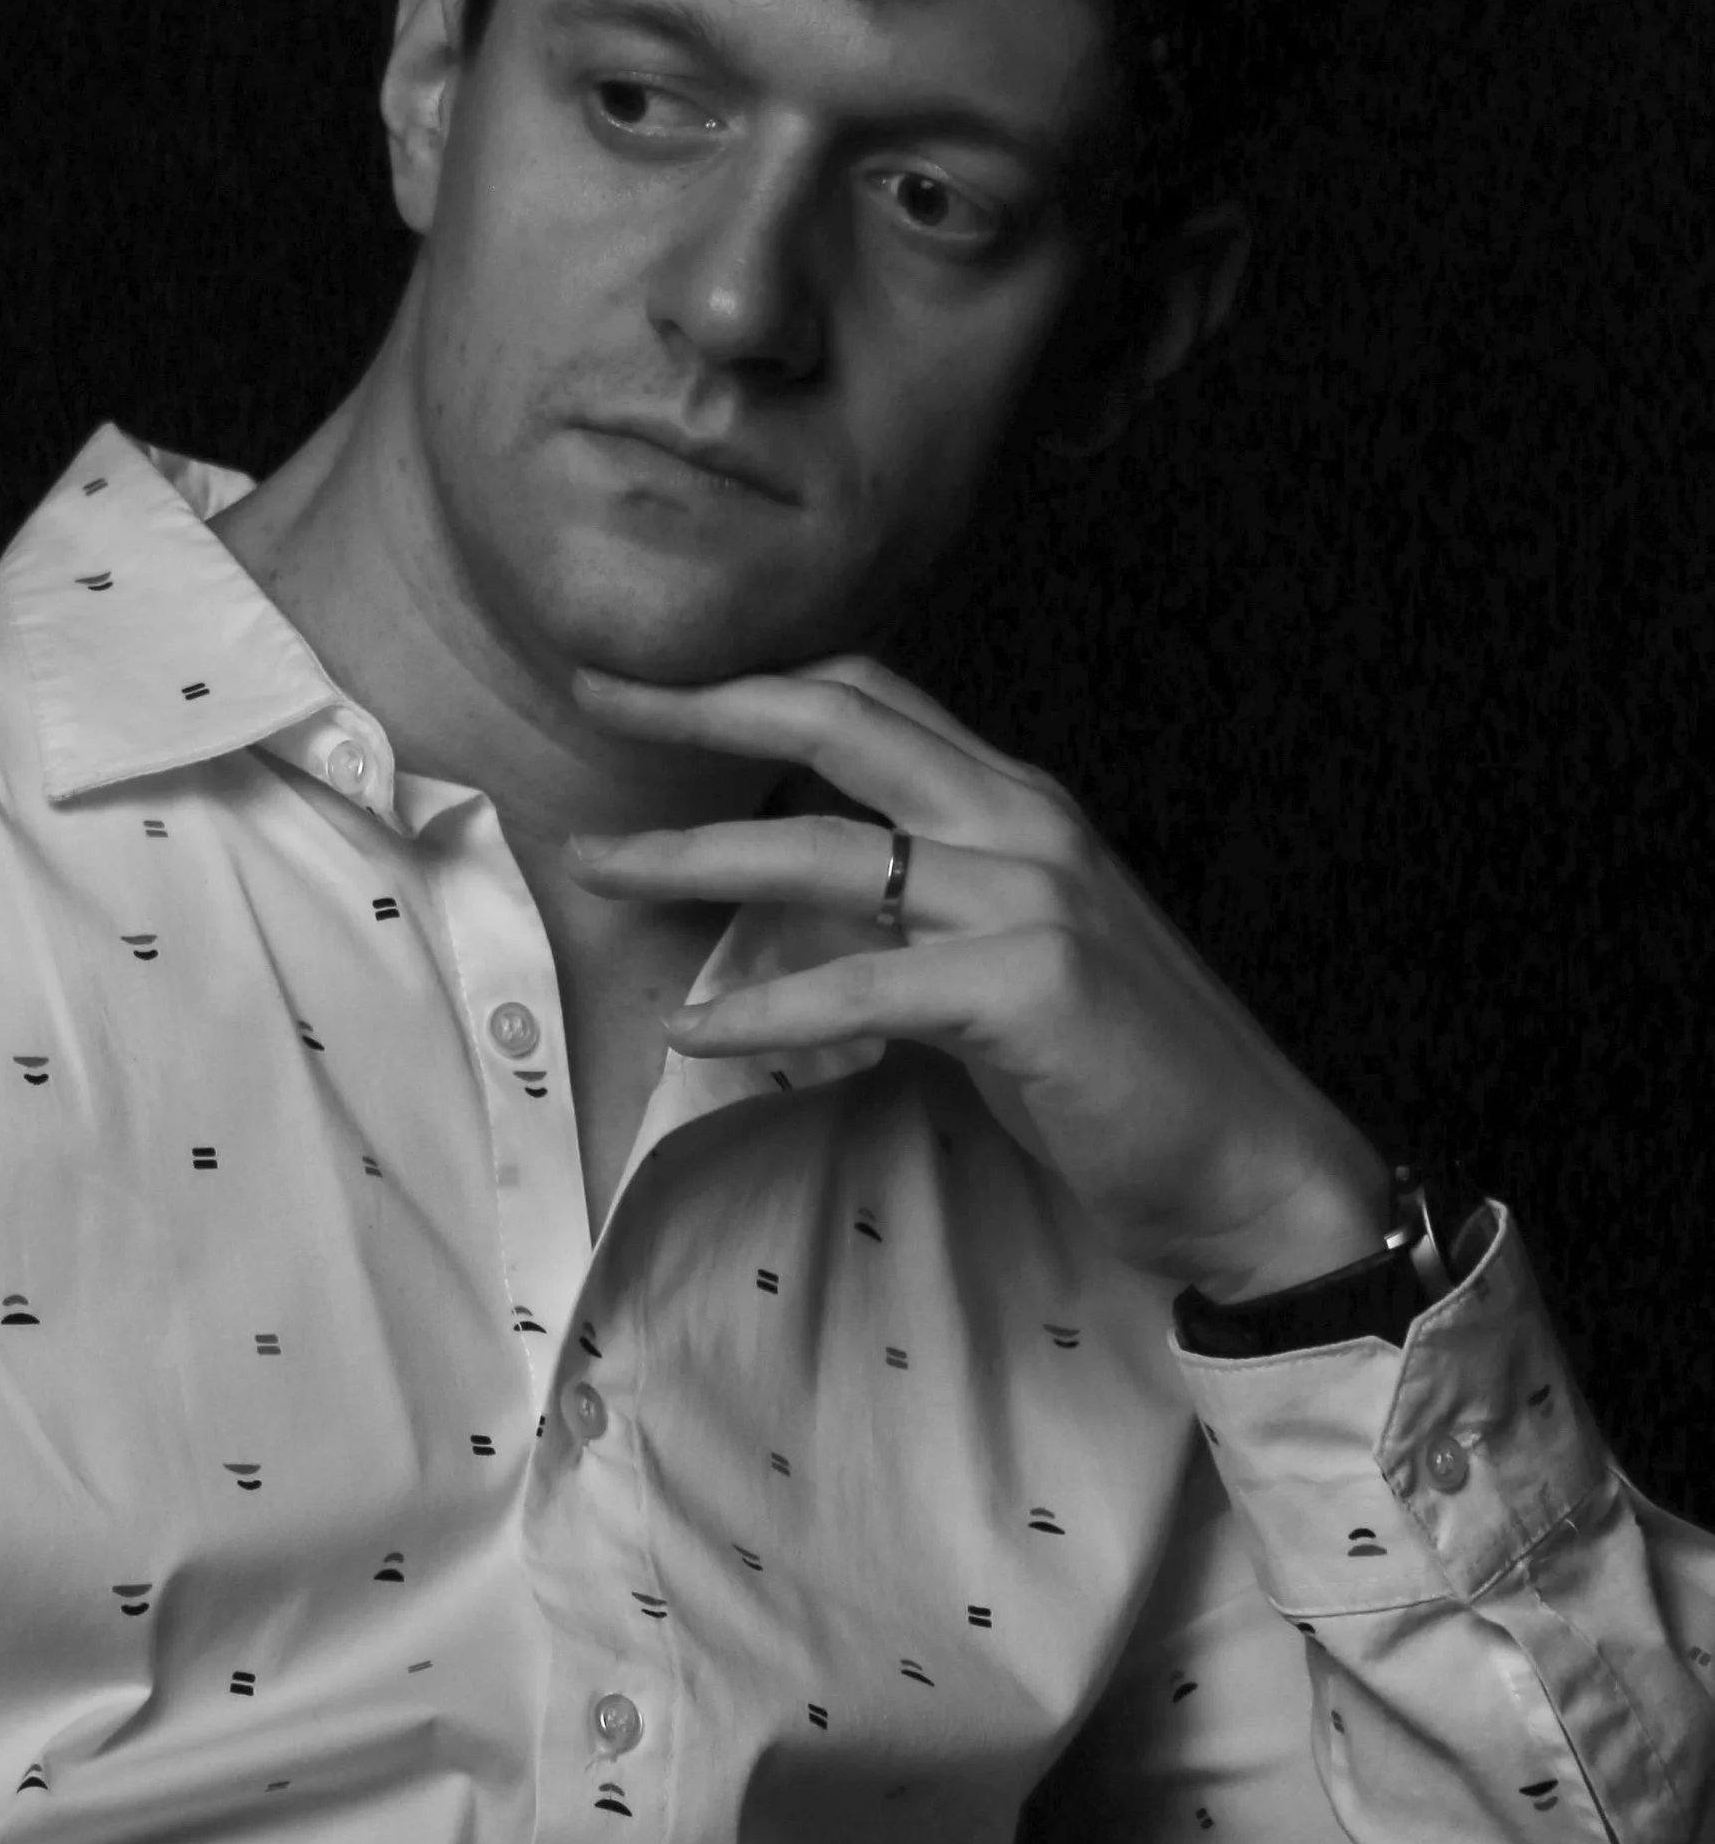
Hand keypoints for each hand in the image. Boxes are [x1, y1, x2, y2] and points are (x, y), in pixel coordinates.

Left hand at [566, 656, 1390, 1301]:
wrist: (1251, 1166)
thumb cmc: (1122, 1080)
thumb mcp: (1009, 962)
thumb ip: (921, 915)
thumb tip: (807, 913)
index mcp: (1018, 805)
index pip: (873, 697)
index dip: (755, 678)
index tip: (651, 683)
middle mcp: (1022, 823)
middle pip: (836, 722)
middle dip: (701, 705)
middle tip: (592, 696)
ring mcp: (1029, 897)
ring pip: (823, 851)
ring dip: (692, 855)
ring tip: (599, 865)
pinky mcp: (1027, 986)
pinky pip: (858, 987)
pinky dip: (763, 1010)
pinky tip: (696, 1031)